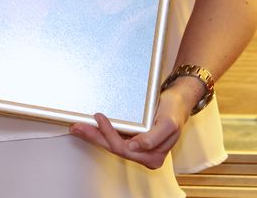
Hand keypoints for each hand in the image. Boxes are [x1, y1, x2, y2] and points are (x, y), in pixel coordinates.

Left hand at [68, 85, 194, 168]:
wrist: (178, 100)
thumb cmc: (174, 111)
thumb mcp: (167, 124)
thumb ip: (153, 138)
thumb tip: (136, 147)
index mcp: (153, 155)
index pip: (124, 149)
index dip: (109, 135)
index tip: (99, 118)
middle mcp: (144, 154)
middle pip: (114, 148)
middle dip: (94, 137)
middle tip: (78, 126)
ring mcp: (137, 147)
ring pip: (111, 144)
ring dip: (94, 136)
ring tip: (79, 126)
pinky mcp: (132, 138)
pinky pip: (114, 137)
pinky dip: (100, 132)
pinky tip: (90, 127)